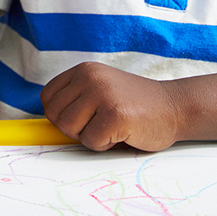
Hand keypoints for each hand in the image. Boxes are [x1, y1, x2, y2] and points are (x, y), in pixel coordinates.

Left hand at [41, 62, 183, 151]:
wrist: (175, 108)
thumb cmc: (135, 106)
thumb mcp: (101, 91)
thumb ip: (75, 100)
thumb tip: (42, 124)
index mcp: (84, 70)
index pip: (48, 99)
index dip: (62, 116)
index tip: (86, 117)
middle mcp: (90, 77)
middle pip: (56, 116)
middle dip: (76, 129)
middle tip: (102, 123)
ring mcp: (102, 94)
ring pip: (70, 130)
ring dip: (90, 137)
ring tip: (112, 126)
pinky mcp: (114, 114)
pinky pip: (91, 142)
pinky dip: (105, 145)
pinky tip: (123, 132)